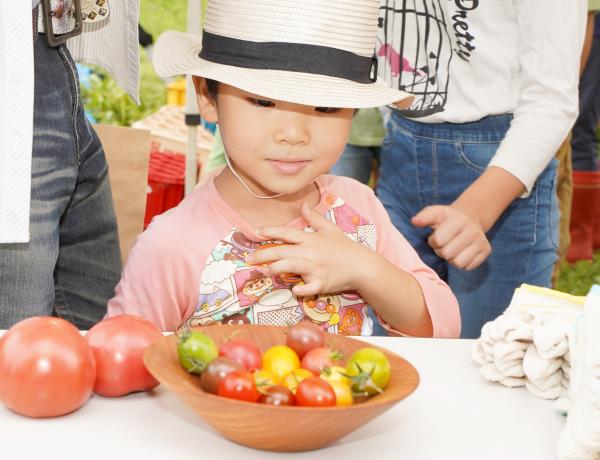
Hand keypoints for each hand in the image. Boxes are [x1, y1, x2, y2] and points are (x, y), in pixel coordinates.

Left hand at [244, 202, 371, 295]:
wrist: (362, 265)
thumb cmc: (345, 247)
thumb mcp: (330, 228)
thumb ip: (314, 217)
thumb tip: (303, 204)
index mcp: (310, 239)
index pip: (287, 233)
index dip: (271, 231)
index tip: (257, 232)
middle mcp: (309, 252)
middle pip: (281, 251)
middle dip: (262, 255)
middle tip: (248, 259)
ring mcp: (315, 268)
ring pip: (290, 267)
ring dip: (275, 269)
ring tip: (265, 272)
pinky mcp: (321, 283)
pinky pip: (309, 287)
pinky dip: (302, 289)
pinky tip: (294, 290)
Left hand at [411, 203, 490, 269]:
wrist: (469, 217)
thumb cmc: (447, 218)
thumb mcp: (435, 212)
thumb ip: (424, 217)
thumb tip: (414, 221)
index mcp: (458, 220)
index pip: (439, 240)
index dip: (433, 241)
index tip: (435, 237)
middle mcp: (473, 230)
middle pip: (447, 254)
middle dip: (441, 251)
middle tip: (443, 245)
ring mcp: (481, 241)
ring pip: (458, 263)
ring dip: (451, 259)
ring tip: (451, 249)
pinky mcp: (486, 251)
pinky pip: (468, 267)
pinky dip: (461, 263)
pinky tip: (460, 253)